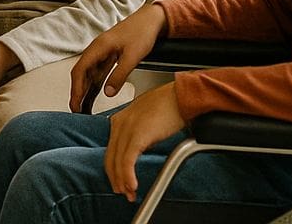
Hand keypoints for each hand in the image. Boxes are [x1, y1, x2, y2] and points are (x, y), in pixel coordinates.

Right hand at [70, 3, 165, 111]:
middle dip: (77, 93)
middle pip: (81, 74)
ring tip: (83, 108)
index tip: (76, 104)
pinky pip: (97, 73)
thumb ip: (120, 75)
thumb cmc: (142, 32)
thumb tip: (108, 93)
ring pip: (88, 74)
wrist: (151, 19)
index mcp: (99, 47)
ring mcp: (102, 53)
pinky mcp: (109, 56)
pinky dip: (94, 86)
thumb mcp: (132, 56)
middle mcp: (97, 50)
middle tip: (77, 111)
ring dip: (84, 91)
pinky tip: (93, 97)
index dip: (76, 88)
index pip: (80, 70)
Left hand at [104, 82, 184, 201]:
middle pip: (111, 158)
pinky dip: (128, 176)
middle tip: (124, 193)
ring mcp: (126, 128)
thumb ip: (138, 133)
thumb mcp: (146, 120)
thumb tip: (139, 150)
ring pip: (117, 162)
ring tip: (129, 194)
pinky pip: (127, 160)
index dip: (114, 169)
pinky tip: (132, 185)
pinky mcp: (137, 135)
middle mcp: (119, 123)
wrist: (180, 97)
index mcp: (120, 120)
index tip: (120, 182)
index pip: (111, 150)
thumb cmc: (169, 106)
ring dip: (123, 181)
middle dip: (116, 179)